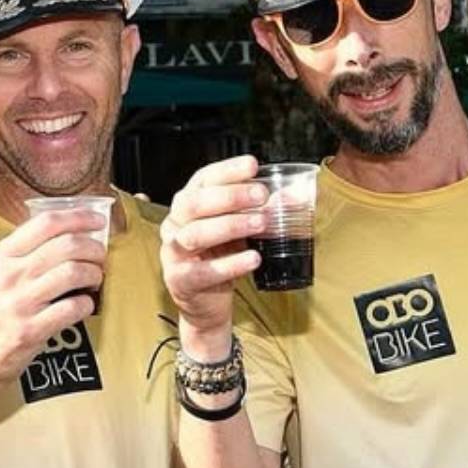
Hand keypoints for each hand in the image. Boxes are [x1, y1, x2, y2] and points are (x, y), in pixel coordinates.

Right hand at [0, 209, 106, 396]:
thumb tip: (63, 236)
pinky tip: (83, 306)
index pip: (46, 223)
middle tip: (100, 257)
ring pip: (74, 272)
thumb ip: (21, 254)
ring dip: (94, 275)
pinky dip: (86, 304)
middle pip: (67, 245)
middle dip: (94, 249)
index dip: (78, 217)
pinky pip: (73, 308)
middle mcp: (10, 275)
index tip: (97, 220)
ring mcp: (20, 302)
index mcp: (1, 256)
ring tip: (94, 281)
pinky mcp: (31, 330)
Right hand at [160, 155, 266, 338]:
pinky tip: (253, 259)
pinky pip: (202, 271)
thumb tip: (294, 198)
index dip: (227, 170)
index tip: (253, 165)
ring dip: (230, 226)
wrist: (206, 301)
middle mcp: (175, 224)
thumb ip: (262, 212)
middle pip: (194, 203)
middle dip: (230, 196)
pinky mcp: (179, 280)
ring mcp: (173, 252)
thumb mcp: (241, 230)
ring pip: (195, 234)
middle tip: (261, 195)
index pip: (203, 180)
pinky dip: (230, 264)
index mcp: (188, 204)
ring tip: (261, 224)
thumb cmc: (220, 257)